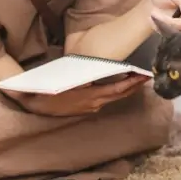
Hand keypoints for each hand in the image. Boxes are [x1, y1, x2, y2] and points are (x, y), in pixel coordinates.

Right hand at [3, 74, 149, 116]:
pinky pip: (104, 99)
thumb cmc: (48, 89)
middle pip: (120, 95)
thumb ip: (82, 76)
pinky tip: (116, 85)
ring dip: (125, 89)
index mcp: (91, 96)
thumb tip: (97, 71)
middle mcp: (94, 103)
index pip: (118, 90)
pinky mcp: (85, 108)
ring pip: (113, 97)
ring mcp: (90, 107)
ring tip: (135, 79)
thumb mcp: (65, 79)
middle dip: (134, 86)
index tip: (144, 76)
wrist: (34, 103)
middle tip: (147, 76)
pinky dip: (114, 91)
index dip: (132, 83)